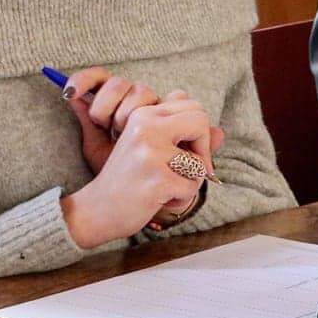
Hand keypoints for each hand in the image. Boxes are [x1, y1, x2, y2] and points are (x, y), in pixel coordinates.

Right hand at [60, 97, 221, 247]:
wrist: (95, 210)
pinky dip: (181, 200)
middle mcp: (146, 128)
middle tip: (187, 170)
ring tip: (164, 188)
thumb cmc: (128, 179)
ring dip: (188, 182)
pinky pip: (192, 187)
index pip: (193, 107)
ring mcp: (151, 154)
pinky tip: (159, 201)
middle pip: (200, 121)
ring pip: (199, 163)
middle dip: (202, 150)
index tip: (186, 152)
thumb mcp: (150, 148)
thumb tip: (221, 132)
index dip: (198, 132)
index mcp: (144, 115)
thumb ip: (182, 136)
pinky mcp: (158, 180)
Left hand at [62, 67, 171, 173]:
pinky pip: (171, 97)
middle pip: (118, 83)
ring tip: (123, 135)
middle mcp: (132, 97)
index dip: (84, 80)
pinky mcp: (173, 109)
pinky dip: (159, 109)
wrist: (142, 185)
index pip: (98, 78)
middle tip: (104, 127)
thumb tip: (72, 99)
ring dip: (126, 112)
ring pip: (140, 90)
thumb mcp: (96, 148)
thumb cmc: (119, 167)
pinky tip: (150, 123)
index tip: (69, 93)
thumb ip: (87, 124)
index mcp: (112, 102)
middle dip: (105, 104)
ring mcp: (153, 102)